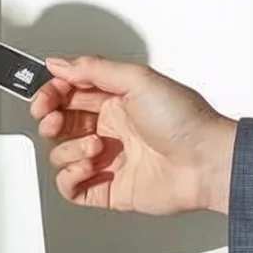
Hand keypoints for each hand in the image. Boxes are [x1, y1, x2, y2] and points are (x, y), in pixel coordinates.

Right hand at [30, 56, 236, 215]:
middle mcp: (111, 128)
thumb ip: (94, 68)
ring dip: (69, 149)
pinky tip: (87, 167)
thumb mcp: (138, 79)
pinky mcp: (109, 189)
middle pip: (60, 123)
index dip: (51, 93)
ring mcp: (109, 159)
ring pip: (61, 154)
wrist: (207, 163)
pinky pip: (71, 187)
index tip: (45, 96)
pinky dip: (70, 177)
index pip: (69, 93)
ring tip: (94, 146)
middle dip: (50, 120)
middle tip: (53, 119)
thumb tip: (60, 63)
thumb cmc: (186, 122)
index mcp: (117, 99)